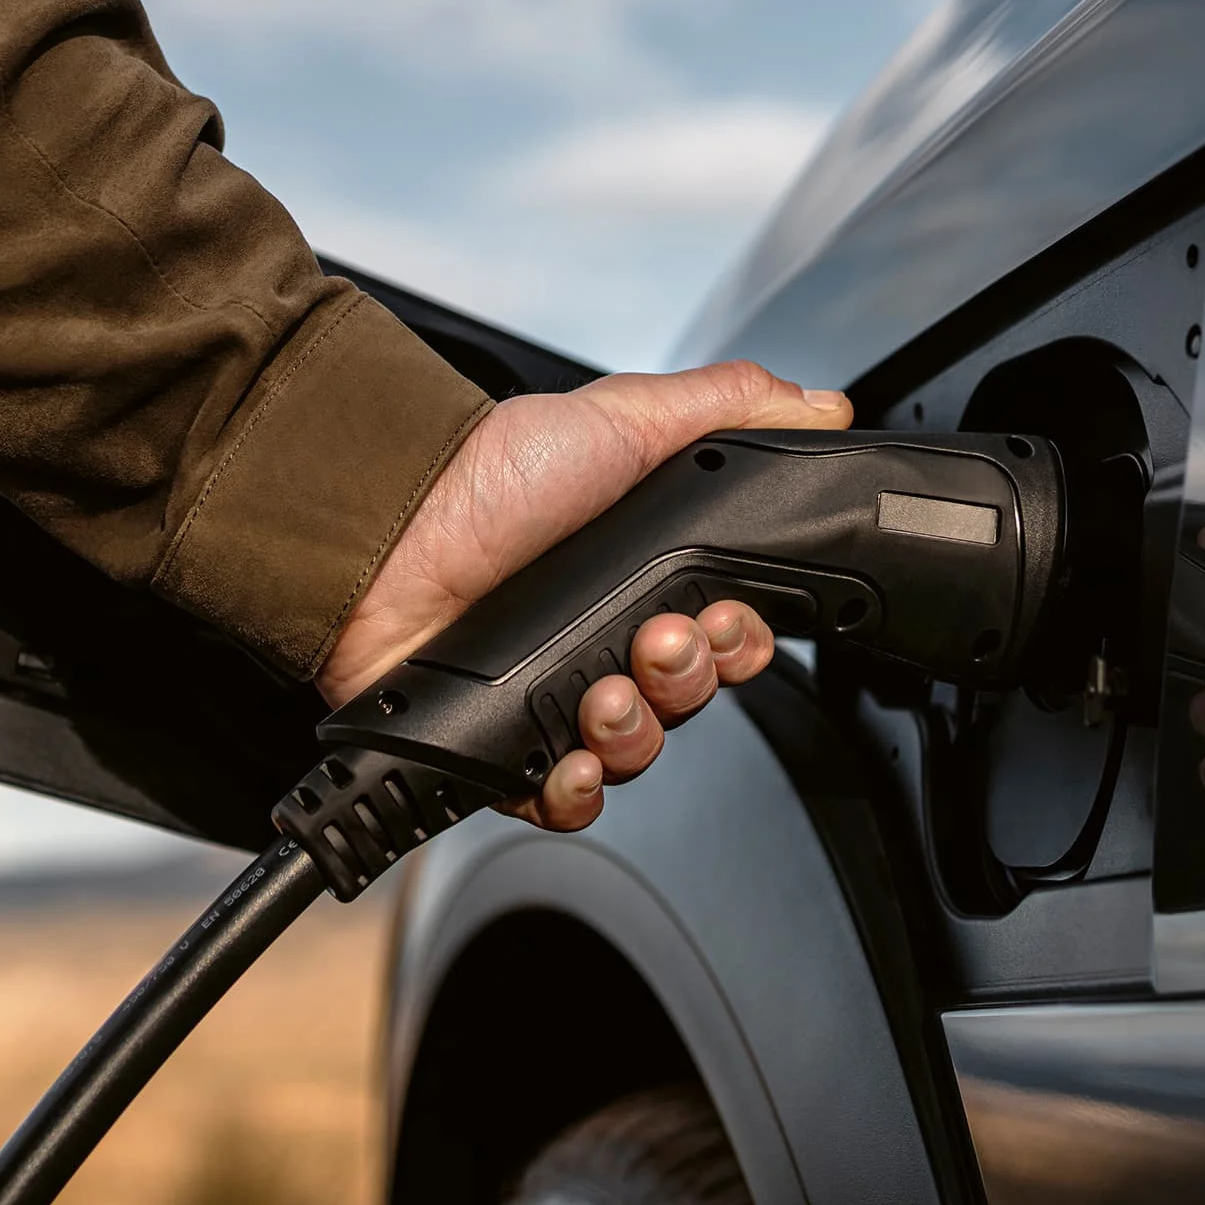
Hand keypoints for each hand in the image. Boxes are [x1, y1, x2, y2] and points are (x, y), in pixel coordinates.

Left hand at [317, 360, 852, 829]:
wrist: (385, 527)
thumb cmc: (491, 471)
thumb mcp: (625, 418)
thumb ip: (728, 408)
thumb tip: (819, 406)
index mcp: (641, 573)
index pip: (725, 633)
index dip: (741, 640)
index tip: (728, 619)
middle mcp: (603, 637)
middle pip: (690, 698)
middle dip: (690, 679)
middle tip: (658, 642)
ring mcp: (552, 694)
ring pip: (637, 752)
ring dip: (637, 733)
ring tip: (603, 693)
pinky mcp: (500, 746)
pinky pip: (562, 798)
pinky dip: (576, 790)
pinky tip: (568, 759)